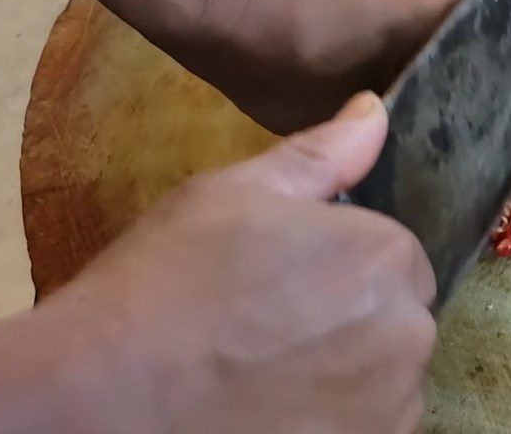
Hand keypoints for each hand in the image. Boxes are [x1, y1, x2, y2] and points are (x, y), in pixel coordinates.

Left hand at [0, 0, 458, 135]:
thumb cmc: (274, 57)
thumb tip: (411, 134)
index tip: (438, 139)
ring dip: (414, 51)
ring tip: (384, 89)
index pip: (476, 71)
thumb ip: (390, 126)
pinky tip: (364, 54)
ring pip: (430, 21)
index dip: (457, 109)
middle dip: (436, 79)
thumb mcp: (337, 116)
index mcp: (444, 9)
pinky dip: (395, 27)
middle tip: (412, 122)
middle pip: (456, 43)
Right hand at [31, 93, 435, 433]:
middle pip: (398, 316)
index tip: (293, 273)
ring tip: (269, 365)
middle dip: (355, 312)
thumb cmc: (173, 276)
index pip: (397, 254)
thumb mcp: (238, 191)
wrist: (103, 393)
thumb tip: (373, 109)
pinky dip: (336, 417)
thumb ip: (323, 152)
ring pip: (387, 376)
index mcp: (385, 257)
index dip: (345, 261)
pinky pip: (370, 426)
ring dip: (350, 370)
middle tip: (273, 318)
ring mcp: (388, 412)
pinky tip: (275, 409)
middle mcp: (407, 337)